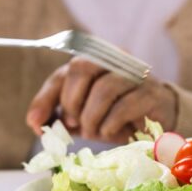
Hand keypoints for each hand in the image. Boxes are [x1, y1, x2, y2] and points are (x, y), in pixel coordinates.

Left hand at [27, 57, 177, 142]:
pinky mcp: (151, 93)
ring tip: (94, 131)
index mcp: (94, 61)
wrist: (155, 119)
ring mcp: (135, 74)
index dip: (45, 98)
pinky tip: (110, 131)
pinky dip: (110, 123)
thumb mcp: (83, 115)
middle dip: (72, 103)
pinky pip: (124, 106)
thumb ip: (61, 114)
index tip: (36, 124)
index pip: (63, 73)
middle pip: (82, 67)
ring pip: (103, 88)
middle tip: (75, 124)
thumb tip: (37, 124)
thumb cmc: (115, 115)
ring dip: (92, 117)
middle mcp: (114, 60)